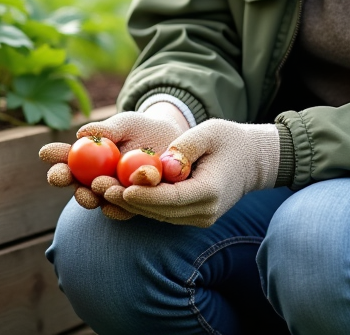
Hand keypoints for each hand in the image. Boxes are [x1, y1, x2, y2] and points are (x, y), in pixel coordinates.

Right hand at [39, 108, 187, 219]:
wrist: (173, 141)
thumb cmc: (141, 128)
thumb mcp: (126, 123)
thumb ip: (107, 129)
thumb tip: (82, 133)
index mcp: (86, 162)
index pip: (66, 165)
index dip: (56, 162)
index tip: (46, 154)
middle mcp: (96, 182)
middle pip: (79, 189)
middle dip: (73, 186)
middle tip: (68, 180)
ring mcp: (114, 196)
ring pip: (100, 201)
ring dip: (94, 195)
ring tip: (96, 185)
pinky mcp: (135, 206)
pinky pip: (125, 211)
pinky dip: (120, 207)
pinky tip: (117, 202)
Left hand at [106, 119, 280, 226]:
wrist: (252, 161)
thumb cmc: (230, 140)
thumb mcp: (210, 131)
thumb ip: (186, 146)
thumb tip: (163, 163)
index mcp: (211, 191)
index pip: (173, 198)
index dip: (144, 195)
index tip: (119, 189)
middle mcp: (205, 211)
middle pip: (160, 210)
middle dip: (127, 201)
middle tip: (98, 188)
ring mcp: (199, 218)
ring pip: (158, 215)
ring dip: (129, 204)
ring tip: (100, 190)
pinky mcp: (192, 217)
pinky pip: (163, 213)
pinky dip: (141, 204)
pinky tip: (117, 193)